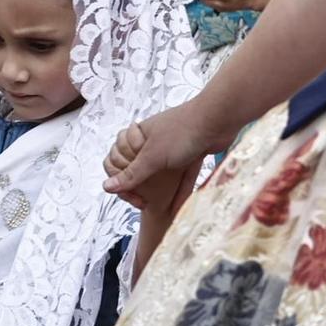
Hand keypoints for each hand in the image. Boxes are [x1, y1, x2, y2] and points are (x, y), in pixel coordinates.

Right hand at [103, 100, 224, 208]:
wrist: (219, 119)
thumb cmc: (182, 132)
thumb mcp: (152, 157)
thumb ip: (130, 175)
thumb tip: (106, 188)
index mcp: (135, 137)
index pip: (116, 162)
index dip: (120, 182)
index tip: (132, 196)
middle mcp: (150, 142)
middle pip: (135, 170)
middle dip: (138, 188)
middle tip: (144, 202)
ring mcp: (169, 148)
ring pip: (157, 174)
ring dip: (158, 191)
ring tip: (158, 206)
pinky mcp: (188, 154)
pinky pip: (180, 175)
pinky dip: (179, 189)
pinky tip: (178, 205)